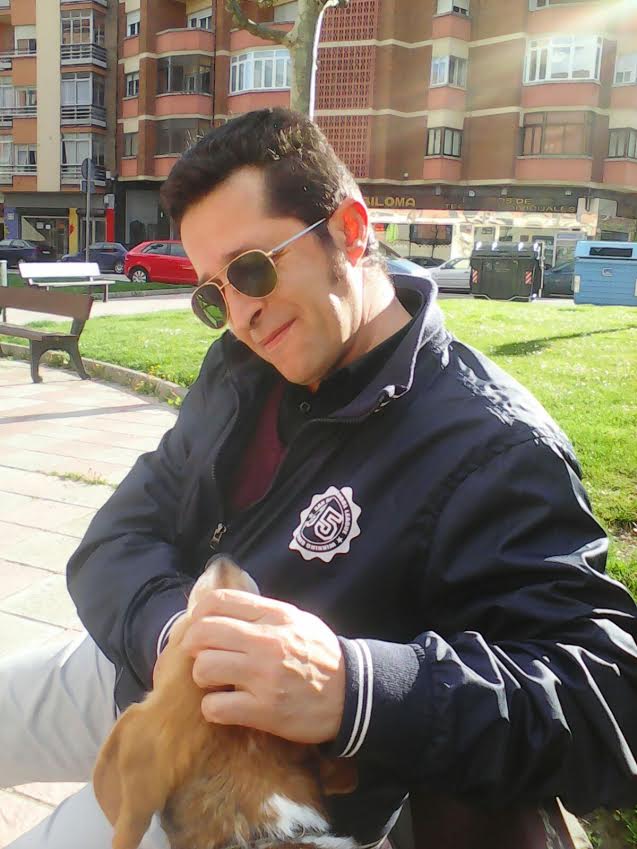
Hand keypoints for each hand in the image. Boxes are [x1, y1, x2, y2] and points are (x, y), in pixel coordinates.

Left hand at [181, 589, 345, 743]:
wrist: (353, 694)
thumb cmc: (321, 656)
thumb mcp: (298, 620)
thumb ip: (263, 613)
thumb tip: (223, 611)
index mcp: (274, 616)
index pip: (218, 602)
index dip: (198, 615)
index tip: (199, 628)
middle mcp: (267, 641)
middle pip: (203, 633)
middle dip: (193, 646)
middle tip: (202, 657)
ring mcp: (264, 676)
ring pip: (204, 668)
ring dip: (203, 678)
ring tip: (217, 683)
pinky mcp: (264, 710)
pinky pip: (215, 707)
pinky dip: (213, 708)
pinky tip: (227, 706)